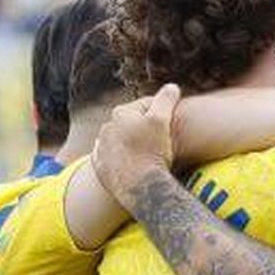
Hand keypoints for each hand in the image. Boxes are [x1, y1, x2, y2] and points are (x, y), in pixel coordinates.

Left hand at [92, 84, 180, 204]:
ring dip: (133, 144)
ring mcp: (101, 149)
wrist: (140, 187)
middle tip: (164, 139)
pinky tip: (134, 165)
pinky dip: (122, 160)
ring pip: (121, 142)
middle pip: (132, 124)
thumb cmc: (152, 151)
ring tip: (150, 154)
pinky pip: (113, 160)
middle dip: (145, 128)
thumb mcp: (162, 120)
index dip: (163, 111)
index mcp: (120, 113)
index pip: (146, 106)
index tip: (174, 120)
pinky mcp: (100, 168)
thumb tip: (172, 86)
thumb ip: (166, 99)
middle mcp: (106, 128)